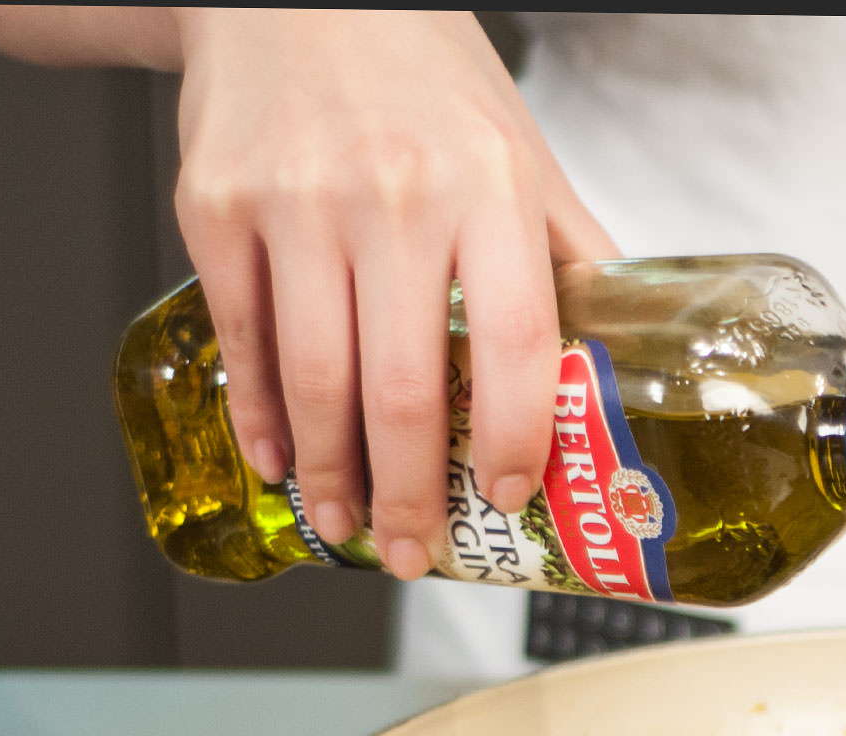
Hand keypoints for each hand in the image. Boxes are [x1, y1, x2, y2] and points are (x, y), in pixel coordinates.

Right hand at [170, 10, 617, 578]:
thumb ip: (572, 255)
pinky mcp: (216, 206)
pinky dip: (260, 415)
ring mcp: (297, 204)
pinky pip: (243, 338)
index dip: (514, 438)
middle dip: (412, 494)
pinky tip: (282, 461)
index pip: (512, 342)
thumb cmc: (423, 74)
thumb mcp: (522, 152)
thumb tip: (628, 357)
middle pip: (405, 389)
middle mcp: (394, 198)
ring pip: (315, 380)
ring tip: (350, 525)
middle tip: (414, 551)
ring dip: (333, 475)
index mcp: (489, 189)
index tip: (510, 496)